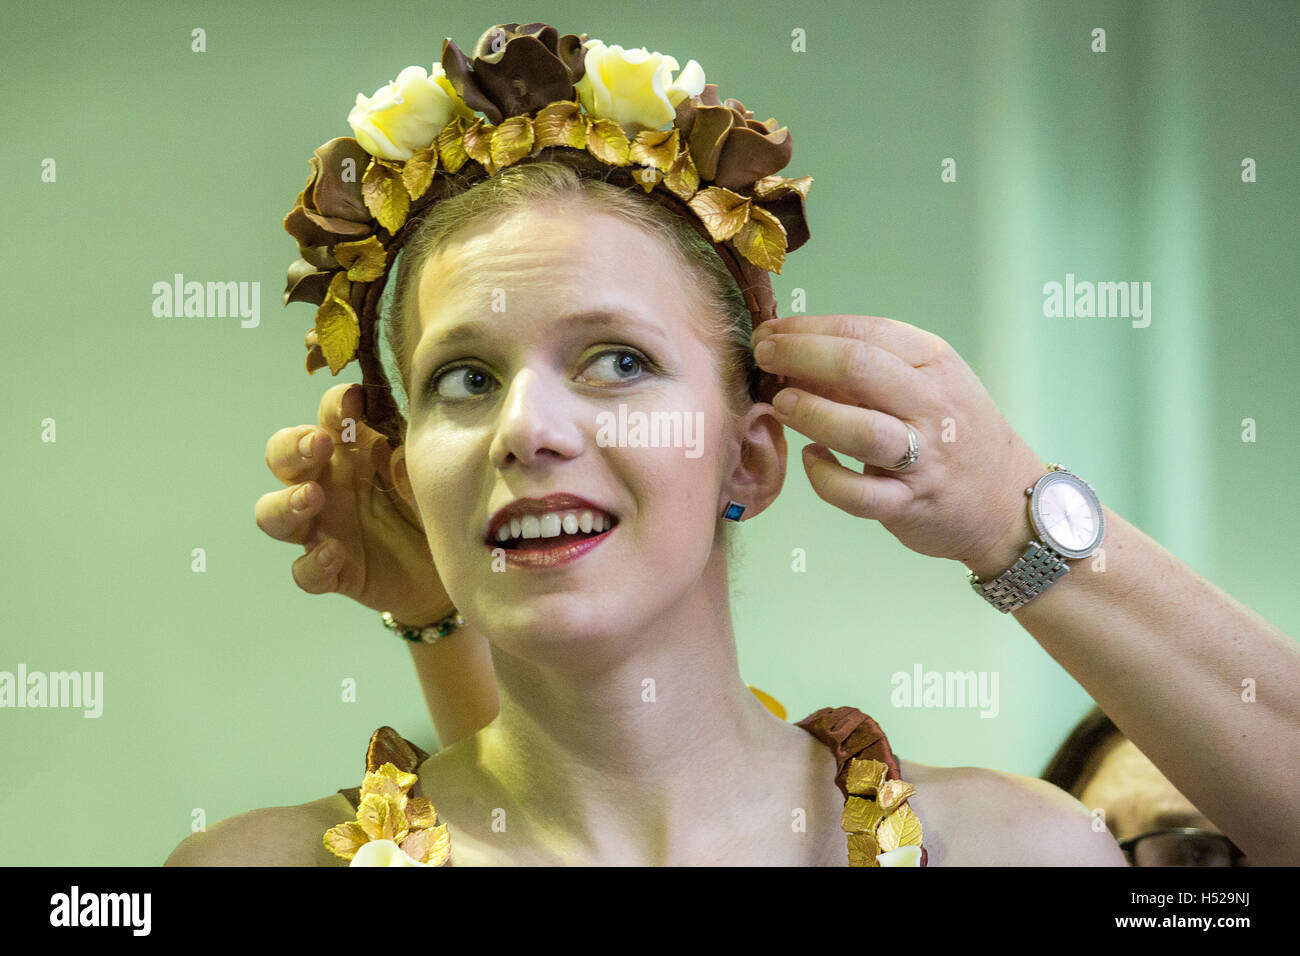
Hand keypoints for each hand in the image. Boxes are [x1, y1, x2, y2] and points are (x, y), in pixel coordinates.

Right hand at [254, 383, 452, 623]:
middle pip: (282, 457)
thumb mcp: (436, 480)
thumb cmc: (438, 507)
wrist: (454, 567)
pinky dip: (313, 564)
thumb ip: (415, 467)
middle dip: (291, 447)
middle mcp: (329, 484)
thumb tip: (397, 456)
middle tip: (317, 444)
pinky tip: (336, 554)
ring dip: (285, 503)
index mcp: (354, 450)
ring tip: (313, 498)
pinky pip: (305, 572)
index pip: (329, 417)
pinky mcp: (332, 572)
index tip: (353, 399)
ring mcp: (324, 529)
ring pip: (273, 514)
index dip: (333, 405)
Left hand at [751, 314, 1045, 571]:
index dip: (808, 328)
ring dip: (811, 413)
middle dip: (799, 356)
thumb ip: (869, 369)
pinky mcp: (909, 504)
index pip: (865, 331)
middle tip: (762, 357)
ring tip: (780, 404)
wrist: (1009, 502)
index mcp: (934, 363)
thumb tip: (793, 355)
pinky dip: (826, 477)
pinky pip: (858, 493)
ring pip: (860, 430)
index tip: (770, 330)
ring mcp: (924, 458)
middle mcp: (932, 405)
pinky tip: (811, 459)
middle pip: (859, 367)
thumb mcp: (928, 384)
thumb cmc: (955, 433)